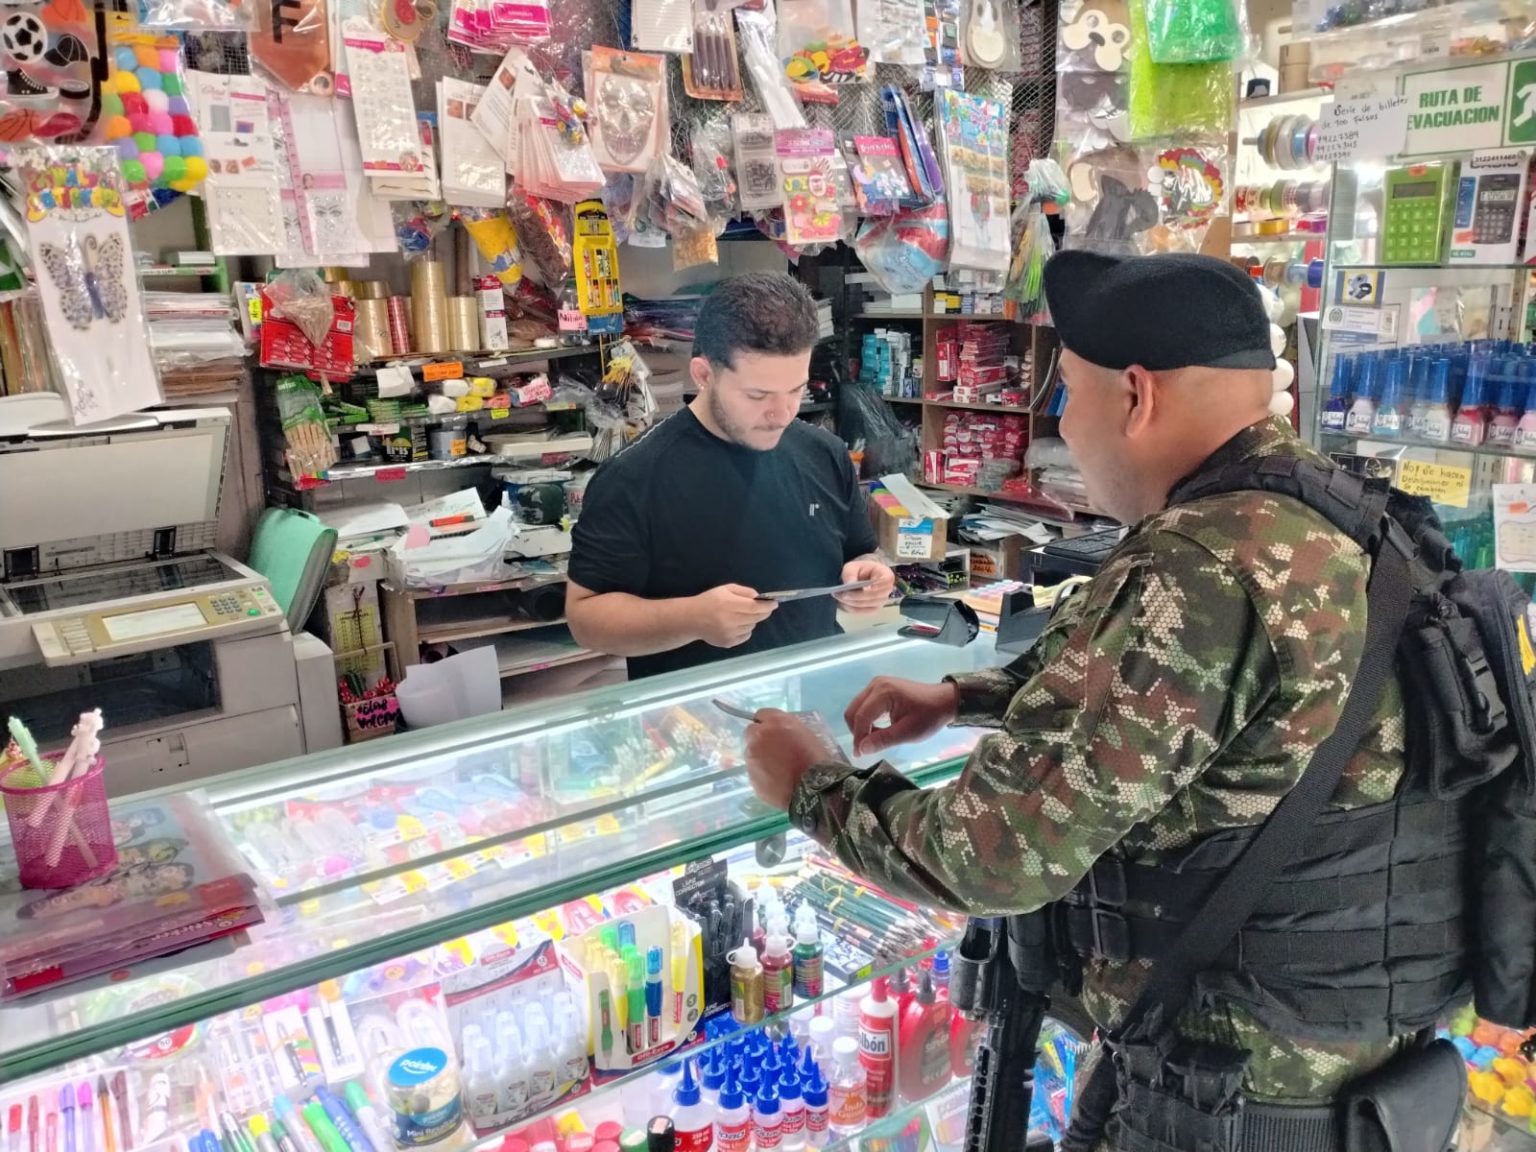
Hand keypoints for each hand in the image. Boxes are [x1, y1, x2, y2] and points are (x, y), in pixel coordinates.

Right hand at [693, 584, 776, 648]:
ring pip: (752, 627)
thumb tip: (758, 597)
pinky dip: (746, 630)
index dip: (767, 605)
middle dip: (764, 612)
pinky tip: (736, 625)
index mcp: (729, 604)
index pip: (755, 607)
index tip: (774, 603)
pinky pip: (746, 636)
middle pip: (756, 618)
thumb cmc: (709, 601)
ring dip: (752, 621)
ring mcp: (730, 633)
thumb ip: (743, 591)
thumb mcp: (725, 589)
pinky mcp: (728, 642)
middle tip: (765, 608)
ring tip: (742, 616)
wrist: (691, 619)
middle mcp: (731, 620)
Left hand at [744, 709, 824, 809]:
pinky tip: (777, 782)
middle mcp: (758, 737)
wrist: (813, 789)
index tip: (775, 732)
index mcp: (775, 722)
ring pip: (751, 753)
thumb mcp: (806, 734)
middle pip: (751, 733)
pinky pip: (755, 773)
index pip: (761, 714)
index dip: (768, 723)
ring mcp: (752, 758)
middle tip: (775, 750)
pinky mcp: (751, 778)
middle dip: (760, 739)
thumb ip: (787, 728)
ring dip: (761, 757)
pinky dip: (763, 775)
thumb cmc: (816, 759)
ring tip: (778, 769)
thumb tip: (779, 731)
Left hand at [834, 557, 895, 612]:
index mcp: (886, 576)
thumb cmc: (860, 570)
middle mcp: (886, 591)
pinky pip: (863, 611)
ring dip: (853, 603)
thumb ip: (850, 574)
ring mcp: (880, 601)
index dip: (875, 586)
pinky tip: (843, 603)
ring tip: (840, 597)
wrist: (860, 577)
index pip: (885, 582)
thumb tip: (850, 584)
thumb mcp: (853, 567)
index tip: (863, 588)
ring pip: (868, 606)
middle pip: (875, 597)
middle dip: (857, 596)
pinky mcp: (873, 608)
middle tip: (843, 594)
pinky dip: (852, 608)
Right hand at [845, 676, 960, 756]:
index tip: (860, 755)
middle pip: (853, 711)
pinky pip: (864, 706)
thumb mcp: (908, 732)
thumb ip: (883, 740)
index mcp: (883, 692)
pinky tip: (879, 730)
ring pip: (856, 709)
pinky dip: (867, 720)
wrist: (944, 701)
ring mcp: (877, 685)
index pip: (860, 717)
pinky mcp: (879, 689)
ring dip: (861, 726)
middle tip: (868, 748)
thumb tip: (861, 749)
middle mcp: (876, 685)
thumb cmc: (929, 716)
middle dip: (857, 732)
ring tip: (876, 740)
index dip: (858, 738)